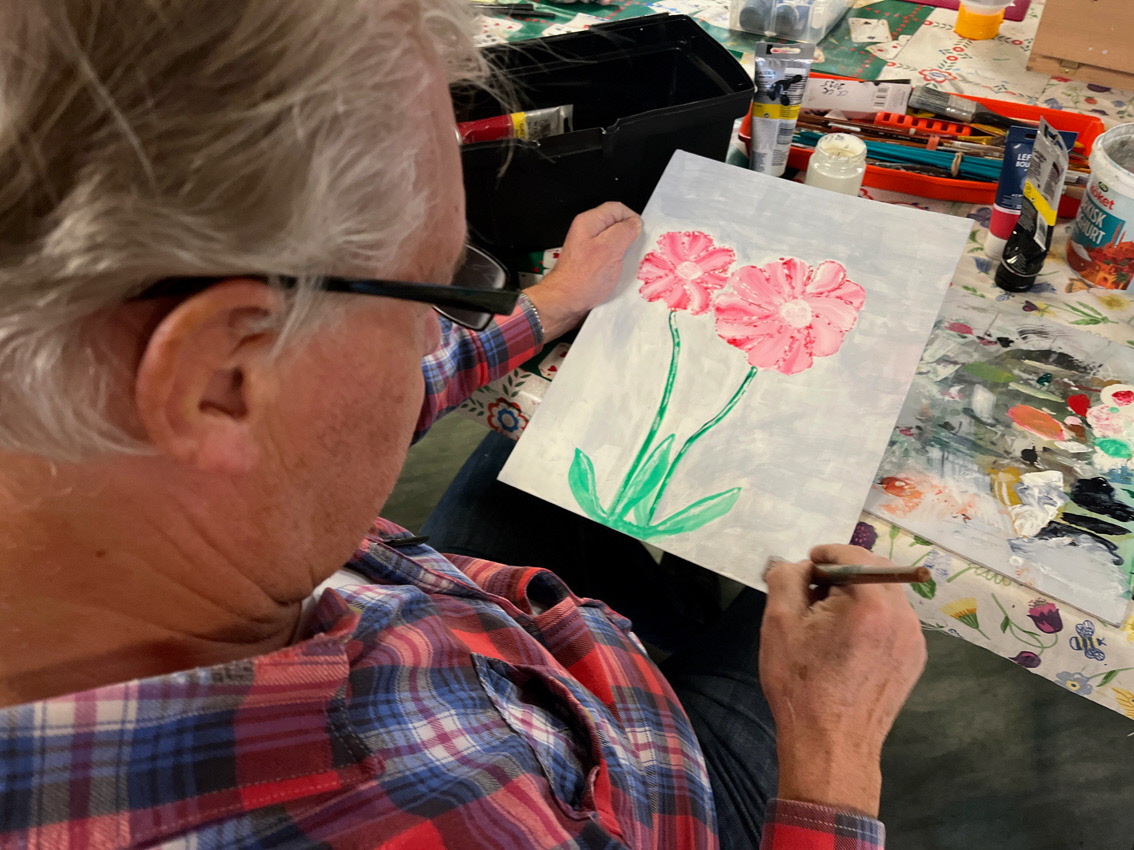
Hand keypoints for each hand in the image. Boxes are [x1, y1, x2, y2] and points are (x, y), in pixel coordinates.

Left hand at [525, 202, 640, 338]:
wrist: (565, 303)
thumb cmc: (583, 279)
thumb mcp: (609, 250)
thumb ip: (624, 232)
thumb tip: (635, 223)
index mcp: (589, 222)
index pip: (617, 208)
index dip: (631, 218)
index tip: (638, 235)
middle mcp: (588, 232)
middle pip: (616, 224)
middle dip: (628, 235)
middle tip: (632, 251)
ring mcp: (589, 248)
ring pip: (615, 241)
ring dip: (625, 251)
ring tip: (626, 263)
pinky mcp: (592, 262)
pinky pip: (610, 255)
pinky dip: (618, 262)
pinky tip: (620, 272)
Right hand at [760, 544, 926, 816]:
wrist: (830, 746)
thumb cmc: (800, 683)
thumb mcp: (779, 623)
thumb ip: (786, 578)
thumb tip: (798, 565)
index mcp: (871, 602)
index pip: (852, 553)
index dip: (824, 554)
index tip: (803, 569)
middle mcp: (902, 615)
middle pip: (874, 571)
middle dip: (842, 573)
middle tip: (811, 593)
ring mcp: (913, 639)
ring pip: (885, 596)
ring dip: (857, 595)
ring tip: (827, 622)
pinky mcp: (914, 658)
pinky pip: (893, 621)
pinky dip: (871, 619)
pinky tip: (846, 644)